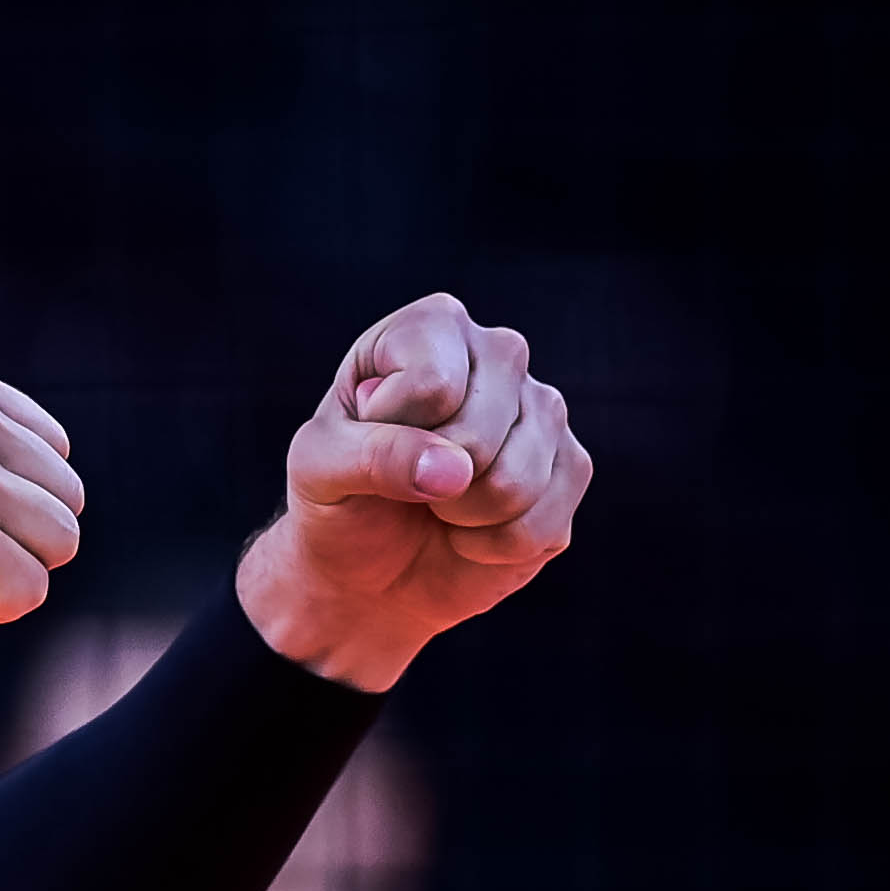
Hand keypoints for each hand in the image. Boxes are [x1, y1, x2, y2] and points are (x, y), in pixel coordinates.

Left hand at [236, 291, 591, 690]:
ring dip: (460, 517)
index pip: (432, 384)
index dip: (390, 430)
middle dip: (427, 479)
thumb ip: (371, 456)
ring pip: (516, 482)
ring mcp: (545, 409)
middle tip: (405, 479)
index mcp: (432, 326)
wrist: (367, 563)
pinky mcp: (571, 469)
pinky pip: (540, 526)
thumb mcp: (318, 469)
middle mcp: (500, 354)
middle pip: (479, 432)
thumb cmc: (338, 496)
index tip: (367, 434)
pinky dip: (491, 547)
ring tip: (437, 502)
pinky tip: (470, 528)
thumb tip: (455, 470)